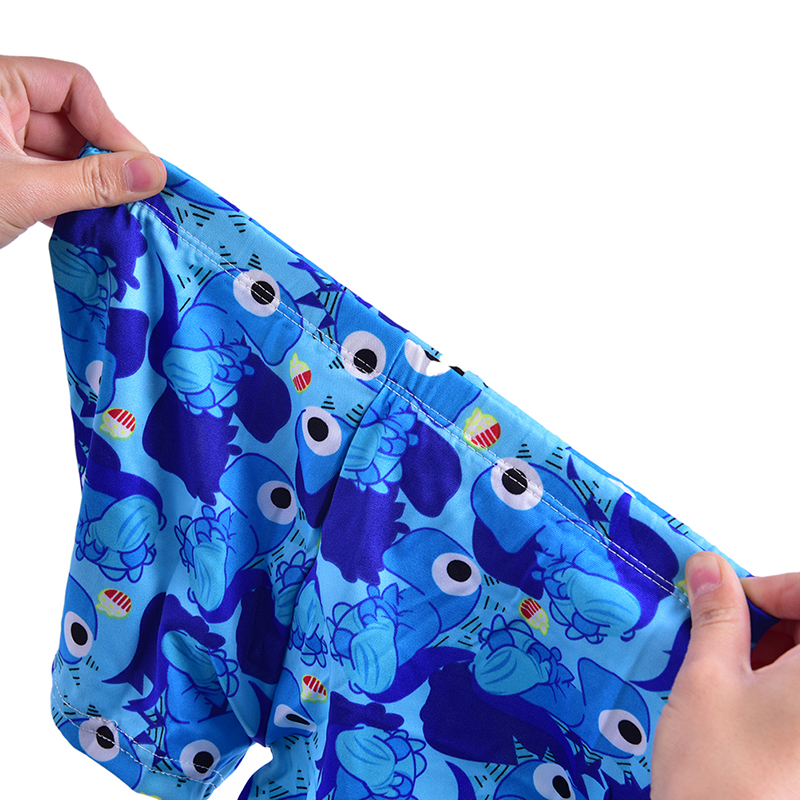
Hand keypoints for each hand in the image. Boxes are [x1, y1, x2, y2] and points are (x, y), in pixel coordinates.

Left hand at [0, 55, 165, 247]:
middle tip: (133, 199)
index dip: (109, 126)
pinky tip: (87, 227)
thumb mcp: (24, 189)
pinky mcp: (1, 178)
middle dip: (103, 165)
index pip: (74, 87)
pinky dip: (69, 204)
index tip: (137, 168)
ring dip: (90, 190)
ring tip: (112, 218)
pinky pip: (48, 181)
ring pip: (63, 158)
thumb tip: (151, 173)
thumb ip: (90, 182)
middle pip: (73, 126)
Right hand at [651, 553, 799, 798]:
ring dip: (784, 654)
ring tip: (736, 671)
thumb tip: (710, 567)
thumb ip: (717, 615)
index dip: (773, 587)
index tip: (729, 596)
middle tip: (729, 631)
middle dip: (778, 621)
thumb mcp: (708, 679)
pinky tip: (755, 704)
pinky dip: (789, 688)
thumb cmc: (722, 778)